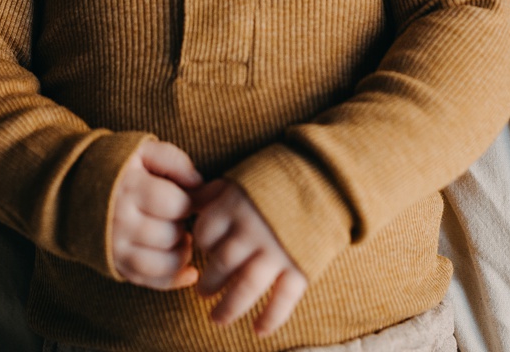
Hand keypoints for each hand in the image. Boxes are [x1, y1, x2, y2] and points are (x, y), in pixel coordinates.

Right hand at [110, 140, 203, 288]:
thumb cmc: (117, 167)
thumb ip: (174, 161)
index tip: (188, 197)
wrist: (70, 188)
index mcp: (129, 188)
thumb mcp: (143, 152)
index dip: (191, 202)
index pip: (176, 204)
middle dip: (183, 226)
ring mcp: (115, 247)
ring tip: (182, 239)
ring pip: (162, 264)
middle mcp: (120, 221)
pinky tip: (188, 271)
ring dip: (182, 254)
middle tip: (178, 216)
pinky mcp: (114, 264)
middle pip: (171, 235)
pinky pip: (148, 281)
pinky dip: (173, 280)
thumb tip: (202, 185)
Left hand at [191, 180, 308, 334]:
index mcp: (235, 204)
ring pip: (246, 286)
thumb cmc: (275, 181)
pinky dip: (271, 317)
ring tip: (216, 319)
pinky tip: (258, 330)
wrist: (325, 180)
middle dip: (208, 283)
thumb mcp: (241, 179)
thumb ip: (212, 193)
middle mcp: (253, 229)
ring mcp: (277, 249)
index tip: (207, 251)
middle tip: (203, 292)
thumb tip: (184, 202)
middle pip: (221, 265)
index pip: (205, 234)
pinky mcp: (300, 265)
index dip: (202, 245)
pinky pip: (284, 298)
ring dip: (229, 308)